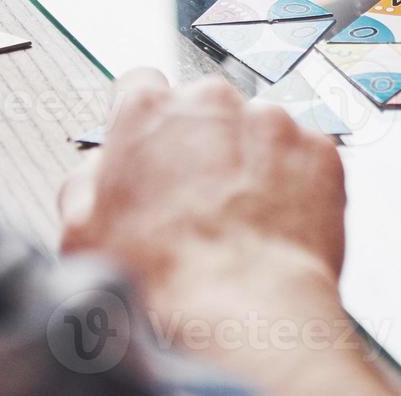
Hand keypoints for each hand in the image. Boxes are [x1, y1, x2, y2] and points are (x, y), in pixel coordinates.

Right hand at [60, 73, 386, 392]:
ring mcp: (272, 121)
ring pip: (257, 131)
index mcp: (148, 110)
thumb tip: (101, 166)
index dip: (146, 123)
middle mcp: (212, 101)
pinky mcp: (318, 149)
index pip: (141, 87)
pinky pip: (302, 158)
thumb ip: (87, 177)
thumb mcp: (82, 231)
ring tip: (241, 221)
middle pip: (205, 109)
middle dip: (202, 144)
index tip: (153, 148)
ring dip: (250, 163)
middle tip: (199, 201)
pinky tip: (275, 225)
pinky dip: (293, 184)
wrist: (246, 312)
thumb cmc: (165, 280)